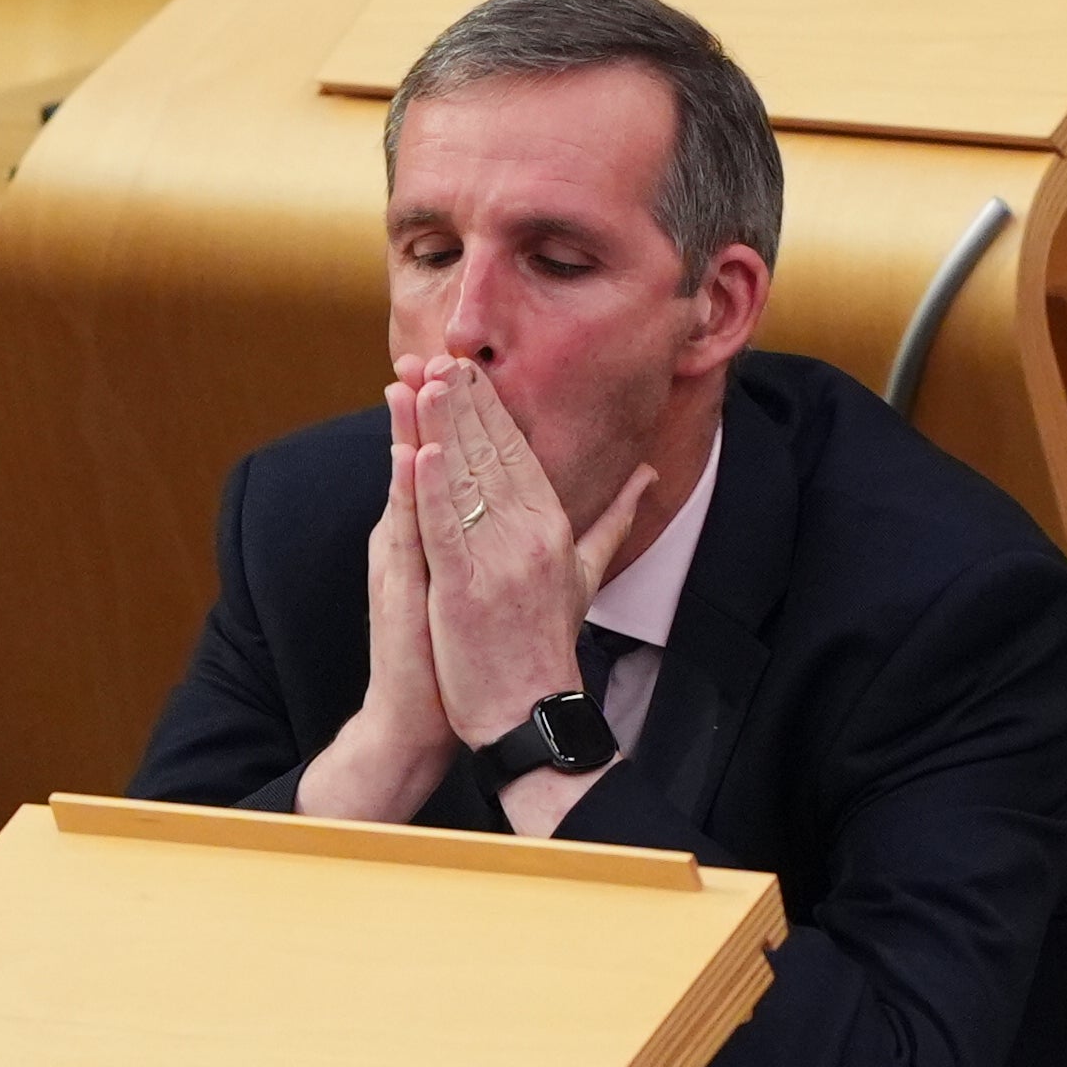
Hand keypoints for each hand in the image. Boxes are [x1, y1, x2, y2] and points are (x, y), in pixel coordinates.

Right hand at [298, 362, 463, 821]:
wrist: (423, 715)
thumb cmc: (458, 655)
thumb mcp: (481, 588)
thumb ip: (507, 542)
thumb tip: (537, 512)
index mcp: (435, 533)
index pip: (446, 461)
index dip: (456, 415)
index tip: (465, 367)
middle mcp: (410, 538)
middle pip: (422, 456)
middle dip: (428, 405)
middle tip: (431, 352)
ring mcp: (402, 559)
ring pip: (408, 481)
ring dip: (410, 428)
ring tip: (414, 378)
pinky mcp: (403, 585)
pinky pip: (409, 530)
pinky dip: (410, 490)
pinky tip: (413, 452)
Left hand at [409, 354, 652, 747]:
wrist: (532, 713)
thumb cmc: (547, 645)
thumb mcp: (586, 573)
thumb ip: (614, 518)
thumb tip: (648, 475)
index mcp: (553, 527)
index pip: (519, 453)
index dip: (492, 408)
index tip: (470, 366)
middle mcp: (531, 535)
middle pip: (493, 455)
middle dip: (465, 402)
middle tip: (440, 353)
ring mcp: (499, 561)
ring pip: (467, 481)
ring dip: (445, 427)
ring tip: (426, 380)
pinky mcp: (465, 590)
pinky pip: (446, 530)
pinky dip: (432, 490)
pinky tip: (418, 451)